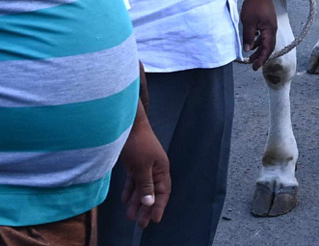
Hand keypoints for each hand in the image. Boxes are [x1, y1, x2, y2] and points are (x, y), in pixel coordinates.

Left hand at [119, 106, 169, 227]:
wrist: (128, 126)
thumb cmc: (138, 144)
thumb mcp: (141, 167)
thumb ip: (146, 185)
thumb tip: (150, 202)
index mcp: (162, 169)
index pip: (163, 192)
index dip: (159, 206)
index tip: (155, 220)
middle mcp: (155, 169)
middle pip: (152, 192)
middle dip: (146, 208)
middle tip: (141, 223)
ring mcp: (144, 166)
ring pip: (141, 188)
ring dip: (136, 202)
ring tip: (130, 215)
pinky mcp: (134, 163)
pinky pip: (134, 181)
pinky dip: (130, 190)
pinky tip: (124, 200)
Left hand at [240, 0, 276, 70]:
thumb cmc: (254, 5)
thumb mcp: (248, 22)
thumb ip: (249, 37)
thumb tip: (247, 49)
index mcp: (270, 30)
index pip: (267, 49)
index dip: (262, 59)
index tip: (255, 67)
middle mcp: (273, 29)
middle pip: (268, 46)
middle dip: (261, 56)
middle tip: (252, 64)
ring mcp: (271, 25)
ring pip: (266, 41)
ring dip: (259, 49)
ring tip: (251, 55)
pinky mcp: (267, 21)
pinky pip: (265, 35)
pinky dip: (259, 41)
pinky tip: (252, 42)